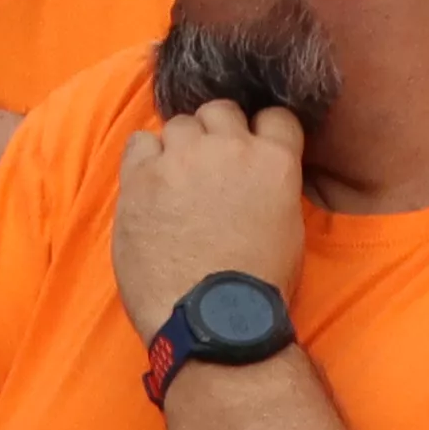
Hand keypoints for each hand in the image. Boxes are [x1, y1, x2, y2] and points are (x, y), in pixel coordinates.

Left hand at [111, 98, 312, 334]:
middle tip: (208, 168)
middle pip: (220, 111)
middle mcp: (229, 148)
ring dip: (180, 146)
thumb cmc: (255, 287)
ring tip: (176, 182)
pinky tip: (150, 186)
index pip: (274, 116)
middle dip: (215, 133)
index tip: (250, 149)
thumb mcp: (288, 229)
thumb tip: (257, 175)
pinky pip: (140, 142)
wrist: (211, 318)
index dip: (260, 131)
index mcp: (274, 162)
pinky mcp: (142, 176)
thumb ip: (272, 187)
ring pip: (179, 124)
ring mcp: (182, 159)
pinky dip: (145, 158)